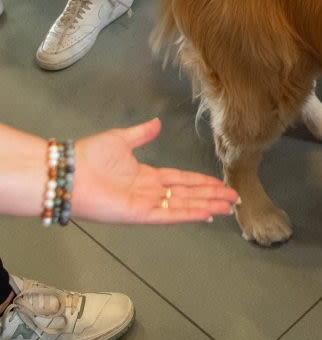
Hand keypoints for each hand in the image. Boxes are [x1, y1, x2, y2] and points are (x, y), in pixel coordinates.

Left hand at [71, 118, 237, 223]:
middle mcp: (150, 192)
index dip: (202, 182)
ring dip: (207, 205)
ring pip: (184, 205)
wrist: (69, 173)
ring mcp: (146, 205)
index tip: (220, 184)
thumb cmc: (91, 156)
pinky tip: (205, 214)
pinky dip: (188, 215)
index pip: (182, 180)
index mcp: (147, 176)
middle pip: (188, 194)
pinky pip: (169, 215)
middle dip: (212, 196)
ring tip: (228, 207)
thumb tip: (157, 123)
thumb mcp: (121, 139)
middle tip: (234, 198)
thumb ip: (142, 134)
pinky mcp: (139, 215)